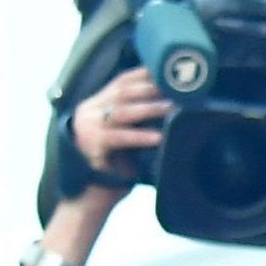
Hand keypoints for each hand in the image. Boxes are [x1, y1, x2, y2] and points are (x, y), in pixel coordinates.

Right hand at [71, 68, 169, 183]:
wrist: (92, 195)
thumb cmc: (114, 166)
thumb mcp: (126, 136)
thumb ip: (137, 120)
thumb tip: (170, 106)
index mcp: (96, 104)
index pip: (122, 81)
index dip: (145, 74)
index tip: (168, 70)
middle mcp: (90, 111)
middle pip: (123, 92)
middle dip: (152, 88)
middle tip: (177, 88)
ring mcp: (88, 126)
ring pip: (122, 111)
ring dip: (150, 108)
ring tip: (172, 107)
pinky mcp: (93, 145)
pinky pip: (120, 137)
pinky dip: (140, 136)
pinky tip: (158, 137)